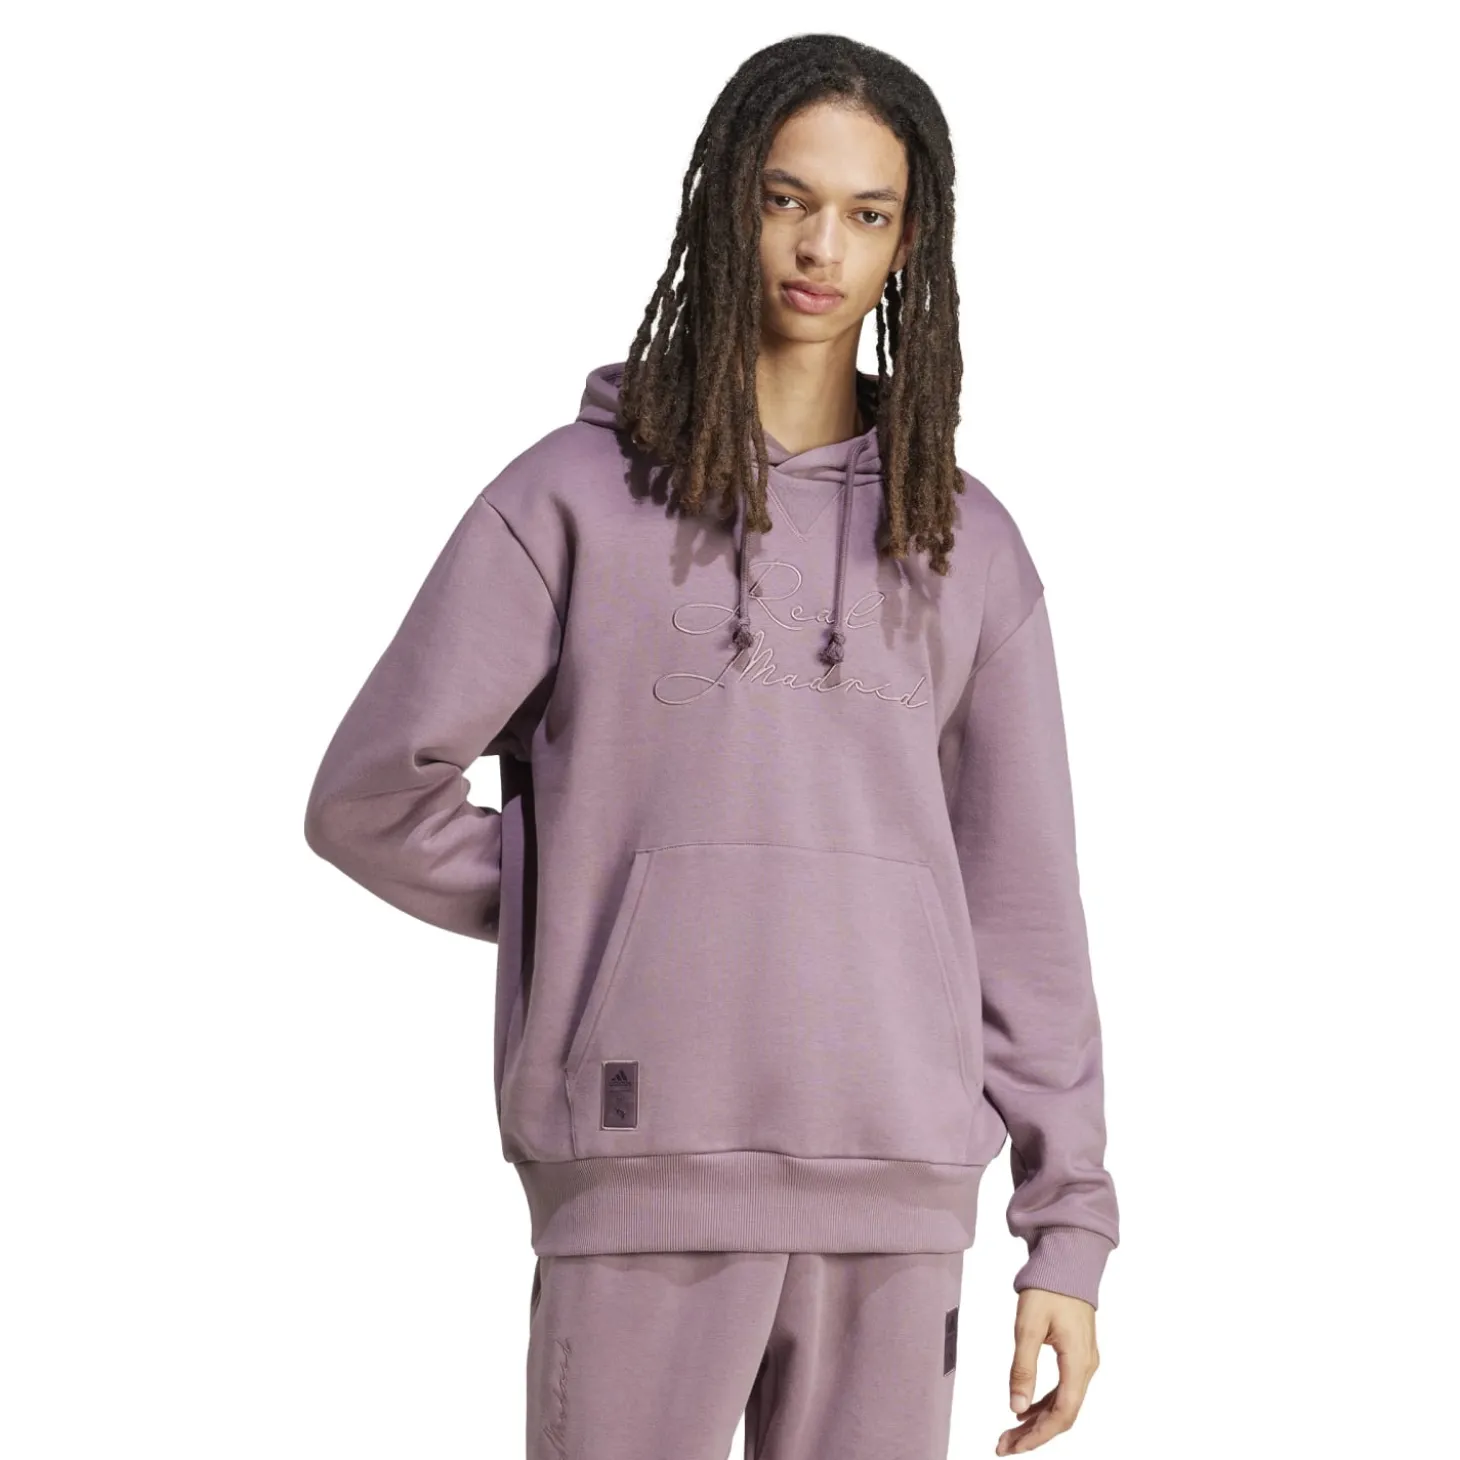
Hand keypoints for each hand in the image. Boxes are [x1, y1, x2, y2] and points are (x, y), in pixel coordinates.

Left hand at [994, 1287, 1099, 1453]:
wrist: (1067, 1260)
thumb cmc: (1049, 1287)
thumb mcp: (1028, 1326)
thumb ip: (1022, 1367)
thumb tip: (1016, 1406)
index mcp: (1078, 1362)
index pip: (1063, 1413)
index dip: (1039, 1435)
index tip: (1014, 1446)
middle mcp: (1086, 1367)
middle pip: (1063, 1414)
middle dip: (1034, 1433)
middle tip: (1004, 1445)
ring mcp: (1084, 1362)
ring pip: (1063, 1404)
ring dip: (1038, 1421)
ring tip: (1010, 1432)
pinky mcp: (1077, 1355)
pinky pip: (1063, 1390)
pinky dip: (1044, 1403)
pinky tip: (1025, 1409)